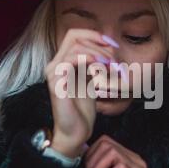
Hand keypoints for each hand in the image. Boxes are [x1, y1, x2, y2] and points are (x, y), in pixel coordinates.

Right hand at [44, 29, 116, 157]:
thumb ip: (93, 65)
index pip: (74, 35)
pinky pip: (71, 61)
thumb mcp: (90, 81)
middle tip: (115, 59)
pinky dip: (89, 61)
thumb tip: (107, 49)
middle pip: (74, 36)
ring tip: (112, 66)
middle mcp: (54, 65)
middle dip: (98, 43)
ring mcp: (53, 73)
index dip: (94, 35)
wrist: (75, 132)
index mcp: (61, 62)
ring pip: (75, 47)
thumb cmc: (82, 109)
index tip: (112, 45)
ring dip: (98, 53)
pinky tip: (101, 70)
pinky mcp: (56, 83)